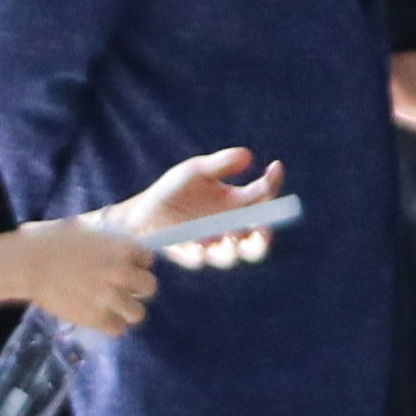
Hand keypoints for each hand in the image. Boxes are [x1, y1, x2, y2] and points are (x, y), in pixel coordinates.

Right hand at [1, 222, 161, 337]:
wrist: (28, 263)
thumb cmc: (52, 241)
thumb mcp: (87, 230)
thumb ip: (109, 242)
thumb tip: (121, 247)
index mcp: (122, 248)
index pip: (148, 259)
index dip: (137, 263)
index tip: (126, 265)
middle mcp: (121, 273)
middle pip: (150, 287)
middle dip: (139, 287)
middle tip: (123, 287)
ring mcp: (109, 297)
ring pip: (138, 313)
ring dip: (127, 309)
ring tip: (113, 305)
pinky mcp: (95, 317)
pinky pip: (117, 328)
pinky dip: (111, 324)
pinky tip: (100, 316)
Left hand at [102, 148, 282, 265]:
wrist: (142, 212)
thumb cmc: (172, 190)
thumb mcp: (195, 171)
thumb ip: (221, 164)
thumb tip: (248, 156)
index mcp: (238, 203)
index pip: (265, 196)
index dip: (273, 182)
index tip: (274, 166)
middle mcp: (231, 228)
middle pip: (259, 241)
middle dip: (263, 237)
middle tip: (261, 228)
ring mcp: (212, 245)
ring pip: (231, 256)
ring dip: (230, 248)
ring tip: (223, 236)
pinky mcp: (190, 256)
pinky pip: (199, 259)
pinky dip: (199, 252)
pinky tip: (194, 242)